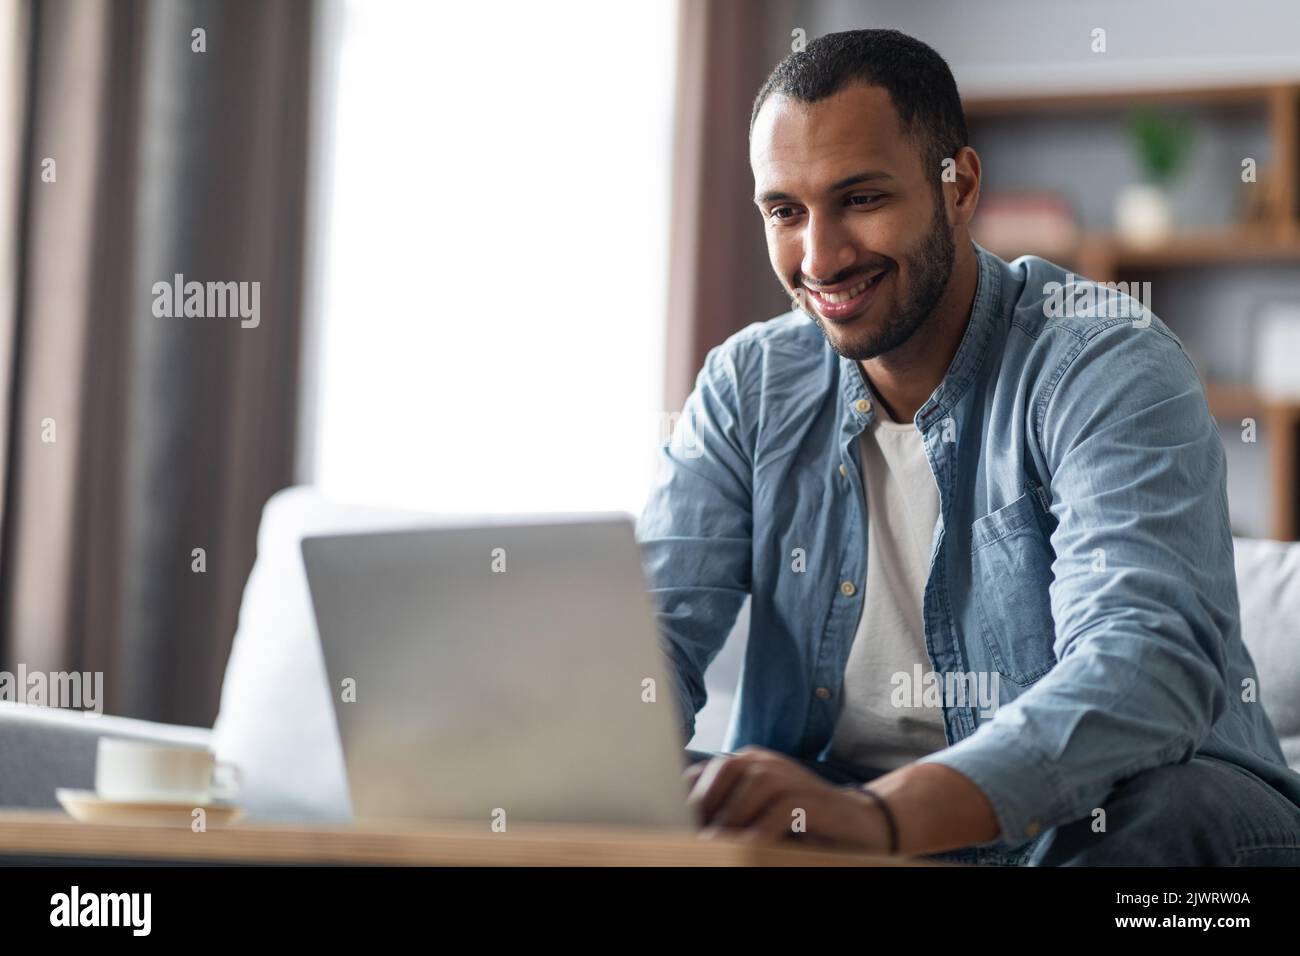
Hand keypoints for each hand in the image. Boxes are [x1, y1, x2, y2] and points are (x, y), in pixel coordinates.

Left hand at [683, 746, 895, 851]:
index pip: (705, 771)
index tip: (672, 823)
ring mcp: (792, 777)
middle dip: (704, 802)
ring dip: (731, 817)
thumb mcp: (757, 816)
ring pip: (752, 784)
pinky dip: (762, 829)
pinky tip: (749, 847)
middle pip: (725, 769)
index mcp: (748, 764)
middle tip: (692, 834)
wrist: (860, 824)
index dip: (686, 796)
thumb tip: (687, 828)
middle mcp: (767, 763)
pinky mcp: (812, 799)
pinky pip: (781, 809)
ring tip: (715, 844)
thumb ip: (728, 813)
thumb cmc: (802, 825)